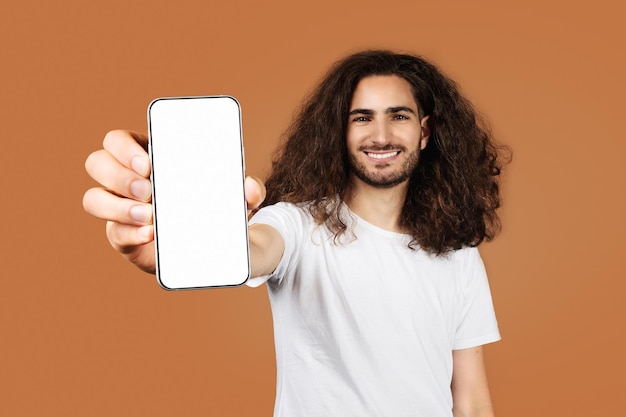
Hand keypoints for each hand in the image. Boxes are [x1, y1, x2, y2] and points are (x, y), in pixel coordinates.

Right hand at [83, 130, 266, 273]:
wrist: (216, 247)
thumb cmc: (216, 207)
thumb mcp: (236, 197)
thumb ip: (248, 190)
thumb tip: (251, 187)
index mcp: (147, 157)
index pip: (118, 140)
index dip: (124, 147)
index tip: (149, 162)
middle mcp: (126, 179)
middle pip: (97, 163)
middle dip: (119, 174)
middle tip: (149, 189)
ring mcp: (120, 208)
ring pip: (94, 199)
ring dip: (117, 205)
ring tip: (151, 214)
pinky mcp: (123, 236)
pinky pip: (112, 232)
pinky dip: (128, 232)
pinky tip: (150, 234)